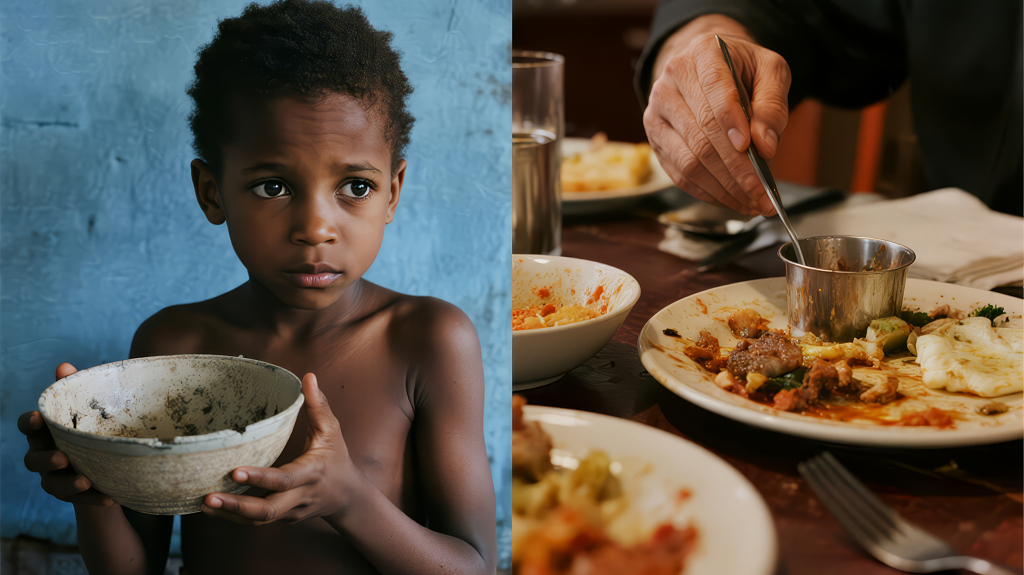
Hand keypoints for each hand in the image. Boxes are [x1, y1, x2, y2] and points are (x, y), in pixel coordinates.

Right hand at [18, 362, 113, 506]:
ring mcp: (54, 476)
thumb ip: (73, 389)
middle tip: (62, 458)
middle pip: (33, 461)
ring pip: (52, 485)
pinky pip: (80, 500)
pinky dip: (94, 499)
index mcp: (44, 432)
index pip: (27, 426)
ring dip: (67, 484)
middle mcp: (43, 455)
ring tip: (85, 481)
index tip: (37, 418)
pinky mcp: (72, 494)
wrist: (103, 457)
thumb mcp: (86, 409)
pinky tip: (111, 497)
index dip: (29, 423)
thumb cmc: (88, 425)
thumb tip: (64, 366)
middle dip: (46, 460)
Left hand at [201, 373, 359, 525]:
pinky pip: (256, 520)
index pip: (283, 479)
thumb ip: (319, 405)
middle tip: (208, 497)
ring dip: (229, 514)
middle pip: (266, 510)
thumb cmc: (337, 459)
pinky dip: (233, 516)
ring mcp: (289, 511)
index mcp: (311, 473)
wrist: (347, 497)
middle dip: (236, 506)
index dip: (259, 477)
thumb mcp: (333, 431)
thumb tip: (308, 377)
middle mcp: (299, 496)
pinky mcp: (281, 518)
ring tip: (202, 503)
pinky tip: (212, 508)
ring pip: (258, 520)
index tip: (235, 471)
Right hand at [644, 20, 790, 215]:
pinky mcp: (654, 138)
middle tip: (762, 194)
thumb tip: (764, 146)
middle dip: (736, 170)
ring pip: (689, 159)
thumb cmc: (742, 70)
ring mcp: (657, 112)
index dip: (730, 121)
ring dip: (723, 187)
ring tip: (751, 202)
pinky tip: (731, 199)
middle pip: (702, 133)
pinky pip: (679, 173)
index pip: (714, 88)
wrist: (707, 68)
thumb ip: (772, 104)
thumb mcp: (770, 71)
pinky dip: (707, 192)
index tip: (751, 148)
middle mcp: (670, 82)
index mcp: (702, 53)